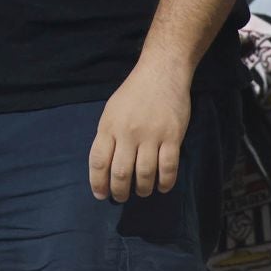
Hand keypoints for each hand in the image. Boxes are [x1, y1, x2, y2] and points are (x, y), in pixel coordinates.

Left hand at [89, 59, 190, 200]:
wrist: (161, 72)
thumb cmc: (133, 92)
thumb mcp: (111, 110)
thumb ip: (108, 135)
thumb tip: (105, 165)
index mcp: (108, 126)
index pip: (98, 161)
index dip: (97, 182)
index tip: (100, 194)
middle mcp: (127, 133)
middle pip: (120, 172)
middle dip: (119, 191)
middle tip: (121, 197)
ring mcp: (151, 136)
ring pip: (144, 174)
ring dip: (142, 189)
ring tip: (141, 192)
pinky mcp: (172, 137)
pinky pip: (168, 168)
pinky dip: (165, 182)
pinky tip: (162, 187)